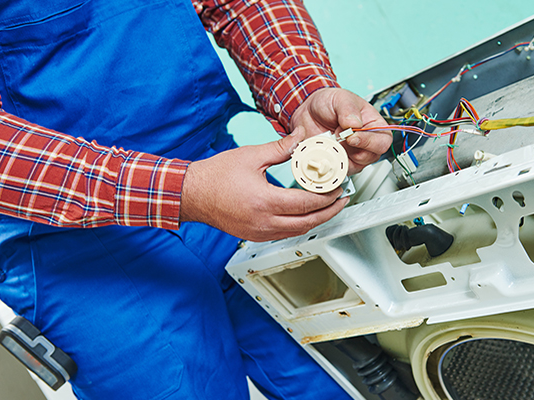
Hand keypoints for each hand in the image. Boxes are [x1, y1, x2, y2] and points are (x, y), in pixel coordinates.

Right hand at [180, 127, 347, 241]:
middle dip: (330, 212)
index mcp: (265, 201)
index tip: (338, 187)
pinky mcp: (255, 235)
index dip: (327, 197)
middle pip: (308, 222)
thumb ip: (281, 148)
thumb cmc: (215, 176)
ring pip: (298, 231)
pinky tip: (306, 213)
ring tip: (329, 206)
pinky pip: (285, 234)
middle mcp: (264, 222)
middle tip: (342, 199)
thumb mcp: (251, 155)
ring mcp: (259, 232)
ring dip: (317, 220)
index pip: (307, 204)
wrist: (191, 194)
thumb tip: (301, 139)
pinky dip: (300, 224)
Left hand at [290, 88, 390, 173]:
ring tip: (327, 140)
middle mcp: (365, 143)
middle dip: (351, 150)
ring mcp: (351, 155)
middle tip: (337, 138)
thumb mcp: (341, 98)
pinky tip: (322, 148)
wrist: (309, 111)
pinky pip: (336, 170)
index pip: (382, 141)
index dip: (369, 142)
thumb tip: (355, 124)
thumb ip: (349, 109)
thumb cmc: (330, 103)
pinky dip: (327, 161)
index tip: (352, 137)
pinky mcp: (338, 162)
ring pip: (352, 167)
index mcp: (373, 126)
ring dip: (337, 156)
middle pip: (369, 158)